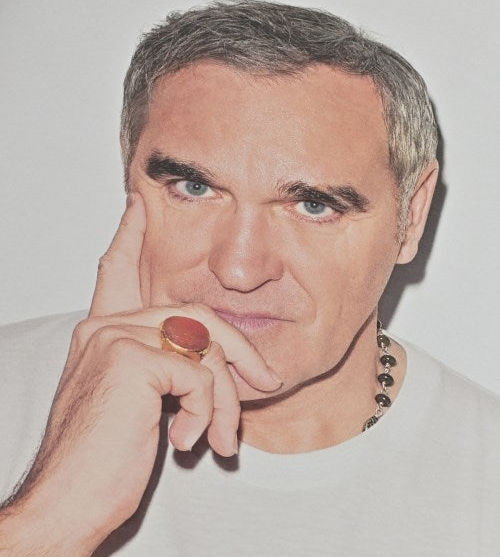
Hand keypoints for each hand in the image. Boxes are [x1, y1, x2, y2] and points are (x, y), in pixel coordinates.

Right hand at [0, 193, 280, 555]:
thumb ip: (162, 372)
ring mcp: (116, 338)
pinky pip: (201, 375)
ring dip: (226, 397)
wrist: (67, 503)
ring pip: (207, 346)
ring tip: (222, 436)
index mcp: (101, 334)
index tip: (139, 206)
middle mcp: (105, 327)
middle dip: (238, 351)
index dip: (130, 237)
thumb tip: (212, 363)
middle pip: (197, 314)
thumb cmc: (100, 462)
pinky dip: (207, 412)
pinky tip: (185, 440)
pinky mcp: (132, 359)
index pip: (116, 271)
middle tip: (267, 381)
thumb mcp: (135, 406)